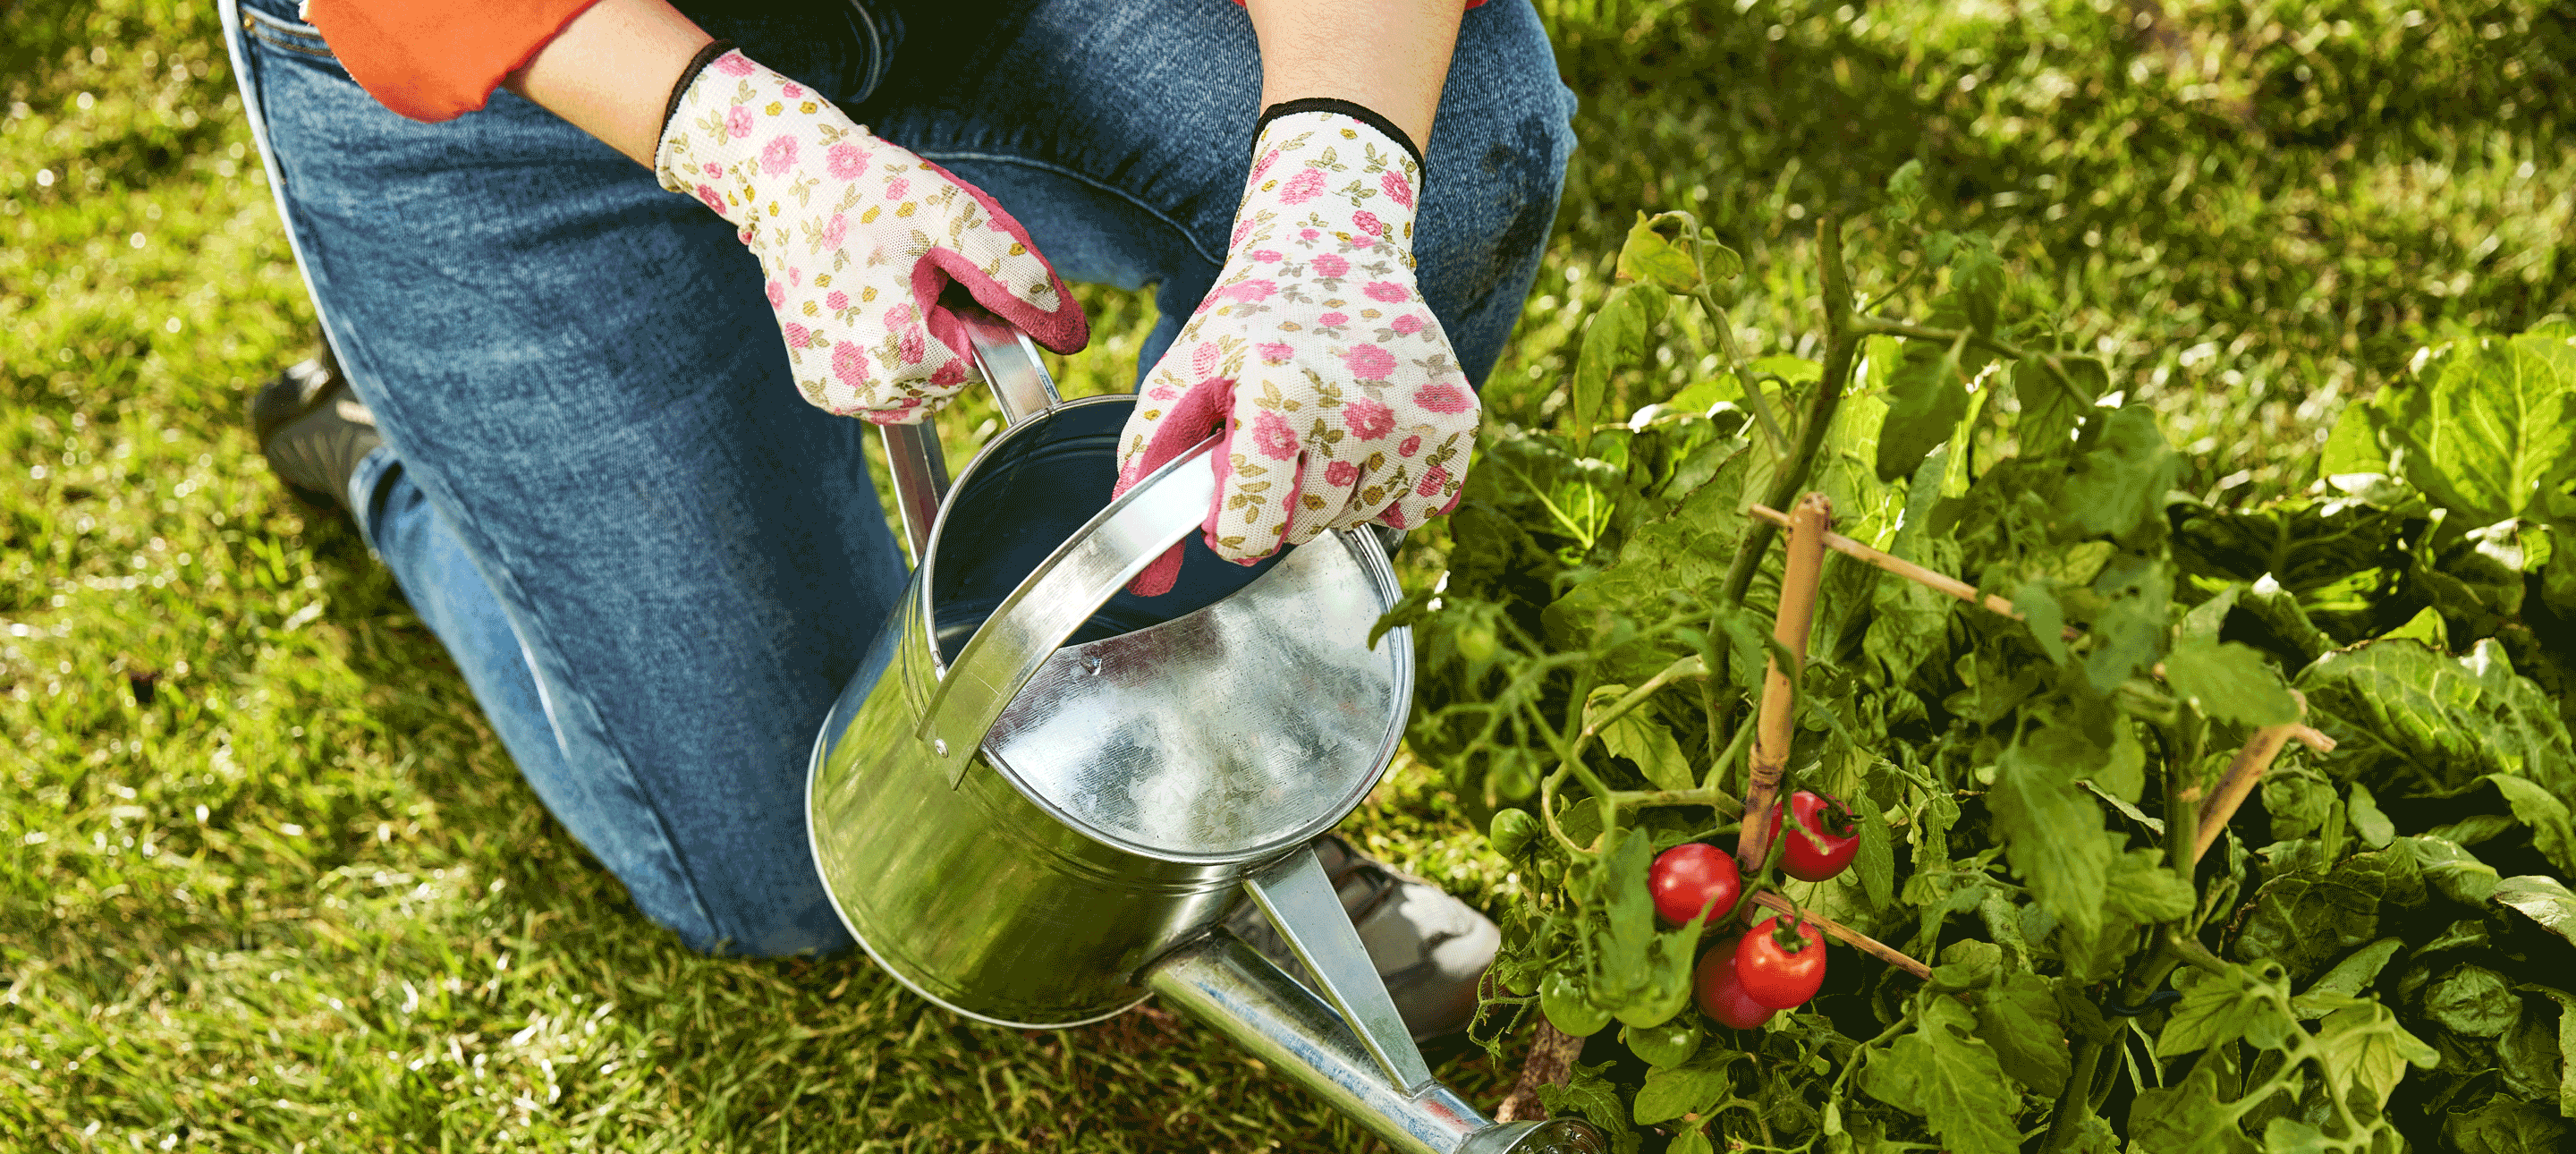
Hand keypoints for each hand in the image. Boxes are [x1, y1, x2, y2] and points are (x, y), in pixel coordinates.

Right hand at [654, 49, 1086, 422]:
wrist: (785, 184)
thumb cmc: (874, 193)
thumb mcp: (956, 218)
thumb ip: (1016, 276)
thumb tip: (1072, 334)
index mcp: (902, 353)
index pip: (978, 364)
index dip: (969, 317)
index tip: (937, 276)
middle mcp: (863, 388)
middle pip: (947, 384)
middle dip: (944, 335)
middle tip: (909, 277)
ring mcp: (835, 392)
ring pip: (916, 391)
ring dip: (917, 349)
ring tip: (885, 289)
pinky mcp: (818, 388)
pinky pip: (881, 388)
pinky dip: (886, 356)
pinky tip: (866, 307)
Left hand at [1114, 109, 1476, 592]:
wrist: (1336, 249)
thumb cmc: (1249, 320)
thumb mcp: (1179, 375)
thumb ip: (1146, 470)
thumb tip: (1149, 582)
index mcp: (1280, 393)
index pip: (1252, 528)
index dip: (1229, 524)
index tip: (1228, 492)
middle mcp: (1357, 407)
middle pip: (1305, 528)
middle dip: (1280, 503)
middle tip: (1277, 442)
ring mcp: (1415, 415)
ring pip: (1360, 520)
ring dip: (1334, 495)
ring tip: (1322, 431)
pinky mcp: (1458, 418)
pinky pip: (1420, 510)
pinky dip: (1390, 492)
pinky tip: (1368, 441)